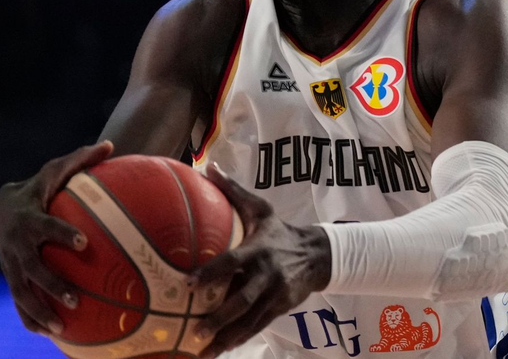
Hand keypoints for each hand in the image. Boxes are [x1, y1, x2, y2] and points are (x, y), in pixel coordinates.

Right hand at [0, 140, 114, 334]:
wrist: (1, 210)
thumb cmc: (40, 188)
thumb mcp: (56, 170)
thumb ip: (81, 159)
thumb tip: (111, 144)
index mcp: (30, 219)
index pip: (46, 227)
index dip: (62, 235)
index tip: (84, 243)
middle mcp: (18, 246)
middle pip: (32, 269)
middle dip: (52, 284)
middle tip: (76, 298)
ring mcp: (12, 266)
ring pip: (22, 293)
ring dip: (40, 311)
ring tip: (62, 327)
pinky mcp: (13, 279)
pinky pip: (20, 303)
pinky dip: (32, 319)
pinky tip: (52, 334)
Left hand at [191, 163, 331, 357]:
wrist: (319, 254)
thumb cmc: (280, 230)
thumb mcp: (261, 209)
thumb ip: (233, 191)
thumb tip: (206, 167)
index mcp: (259, 249)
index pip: (233, 261)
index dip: (212, 272)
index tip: (188, 283)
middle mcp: (268, 273)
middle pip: (243, 298)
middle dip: (219, 316)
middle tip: (195, 329)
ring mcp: (276, 293)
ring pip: (250, 319)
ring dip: (227, 336)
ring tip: (203, 352)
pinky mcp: (281, 308)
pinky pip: (258, 327)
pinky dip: (240, 339)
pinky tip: (221, 351)